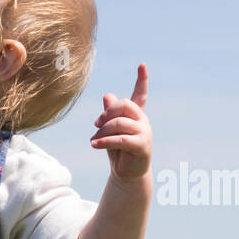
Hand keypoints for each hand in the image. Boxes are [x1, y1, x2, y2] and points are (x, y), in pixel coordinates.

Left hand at [90, 63, 151, 183]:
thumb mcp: (111, 131)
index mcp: (136, 115)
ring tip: (94, 140)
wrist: (126, 173)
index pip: (140, 94)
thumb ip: (109, 114)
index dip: (142, 80)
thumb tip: (107, 95)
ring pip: (119, 123)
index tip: (142, 65)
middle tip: (96, 124)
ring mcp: (144, 132)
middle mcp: (142, 120)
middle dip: (107, 113)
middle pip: (124, 105)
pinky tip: (94, 145)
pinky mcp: (141, 146)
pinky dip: (105, 141)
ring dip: (103, 131)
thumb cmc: (118, 150)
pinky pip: (121, 139)